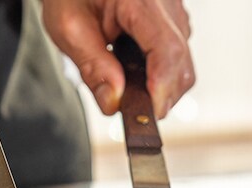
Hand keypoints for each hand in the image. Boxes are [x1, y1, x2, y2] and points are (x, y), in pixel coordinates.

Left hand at [41, 0, 193, 118]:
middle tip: (130, 109)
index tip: (148, 112)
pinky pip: (176, 55)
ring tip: (126, 86)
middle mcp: (166, 3)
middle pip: (181, 63)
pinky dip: (158, 74)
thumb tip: (114, 102)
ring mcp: (174, 11)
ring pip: (182, 63)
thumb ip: (93, 67)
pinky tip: (133, 71)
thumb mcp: (69, 27)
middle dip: (160, 95)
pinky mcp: (172, 20)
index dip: (161, 88)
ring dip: (159, 86)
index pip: (167, 50)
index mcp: (141, 0)